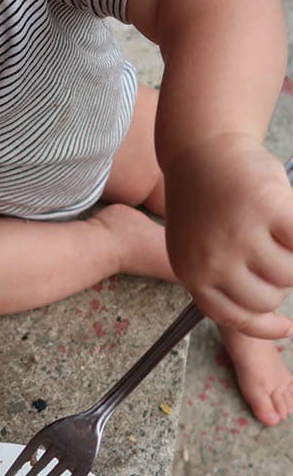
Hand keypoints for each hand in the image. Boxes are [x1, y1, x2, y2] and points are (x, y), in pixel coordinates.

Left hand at [164, 136, 292, 337]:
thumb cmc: (206, 201)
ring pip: (290, 274)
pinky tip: (292, 228)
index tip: (287, 328)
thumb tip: (271, 318)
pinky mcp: (268, 207)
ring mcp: (241, 235)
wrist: (201, 147)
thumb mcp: (197, 246)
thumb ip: (222, 279)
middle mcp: (213, 260)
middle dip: (277, 281)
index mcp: (192, 274)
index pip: (234, 317)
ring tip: (278, 232)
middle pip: (268, 298)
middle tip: (273, 253)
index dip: (264, 327)